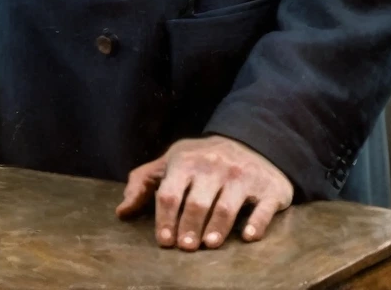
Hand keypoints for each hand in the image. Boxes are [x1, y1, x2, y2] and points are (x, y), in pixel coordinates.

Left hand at [116, 135, 293, 249]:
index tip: (164, 241)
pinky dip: (256, 223)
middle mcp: (214, 167)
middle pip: (197, 201)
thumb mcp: (171, 162)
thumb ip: (144, 183)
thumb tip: (121, 212)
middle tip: (185, 248)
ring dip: (217, 227)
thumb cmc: (203, 160)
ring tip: (208, 245)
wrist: (251, 142)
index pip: (170, 193)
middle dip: (189, 225)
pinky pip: (262, 208)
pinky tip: (248, 237)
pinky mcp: (268, 188)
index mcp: (187, 162)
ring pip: (226, 205)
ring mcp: (242, 176)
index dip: (165, 219)